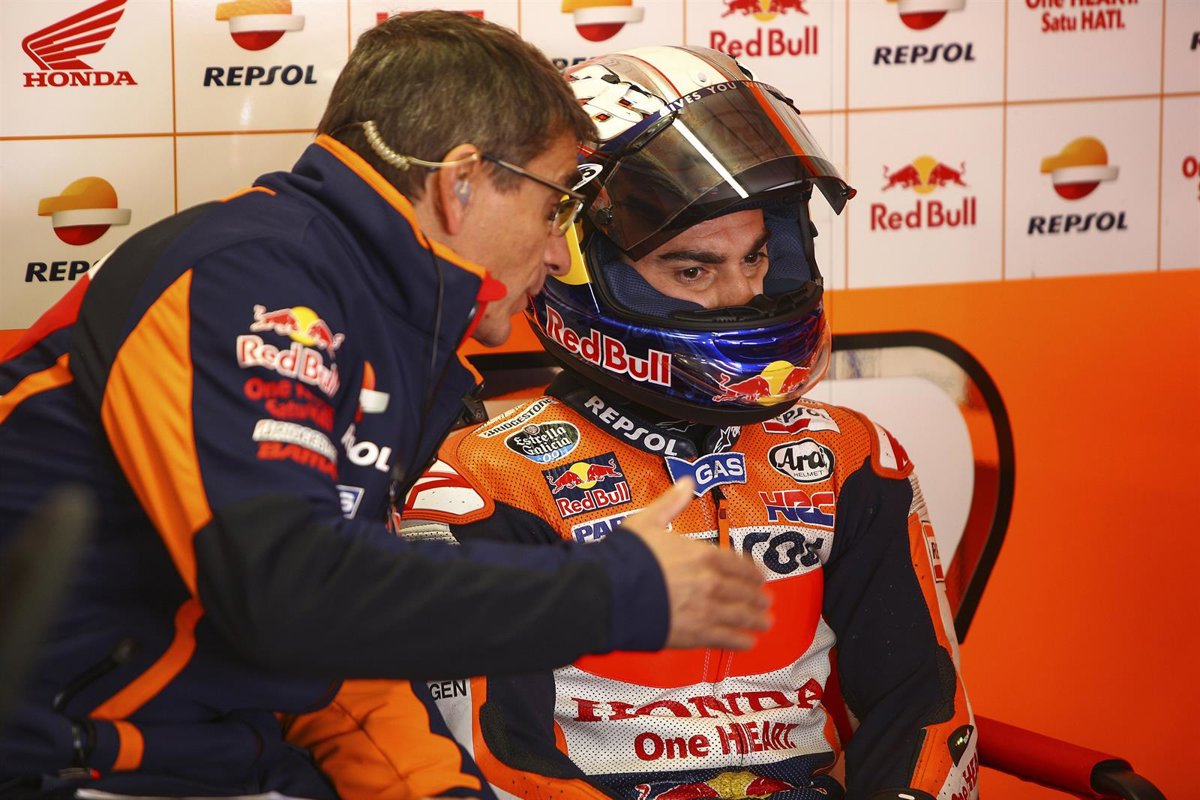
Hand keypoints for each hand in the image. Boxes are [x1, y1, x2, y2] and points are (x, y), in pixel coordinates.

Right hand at [620, 478, 769, 650]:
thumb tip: (687, 481)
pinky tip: (748, 642)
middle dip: (757, 595)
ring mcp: (704, 610)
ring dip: (755, 618)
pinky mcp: (694, 634)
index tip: (759, 575)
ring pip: (739, 615)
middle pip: (742, 590)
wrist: (611, 593)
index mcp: (701, 554)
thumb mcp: (647, 521)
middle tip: (765, 600)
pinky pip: (725, 638)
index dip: (750, 570)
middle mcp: (709, 582)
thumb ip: (672, 503)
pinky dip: (739, 641)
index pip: (736, 562)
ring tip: (764, 621)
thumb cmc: (626, 557)